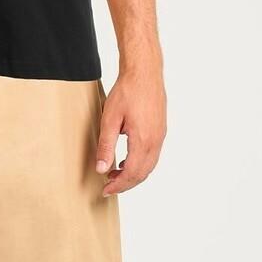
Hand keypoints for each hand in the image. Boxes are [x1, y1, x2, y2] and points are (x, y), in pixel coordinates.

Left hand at [95, 67, 166, 195]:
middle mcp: (156, 141)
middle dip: (126, 184)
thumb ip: (105, 146)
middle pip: (143, 173)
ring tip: (115, 174)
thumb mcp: (109, 119)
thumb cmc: (127, 91)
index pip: (132, 173)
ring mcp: (160, 135)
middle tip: (109, 186)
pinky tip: (126, 160)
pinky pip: (152, 155)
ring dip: (133, 174)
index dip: (118, 186)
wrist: (145, 72)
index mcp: (143, 140)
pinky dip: (140, 164)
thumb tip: (101, 169)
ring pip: (149, 165)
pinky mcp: (161, 130)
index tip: (105, 190)